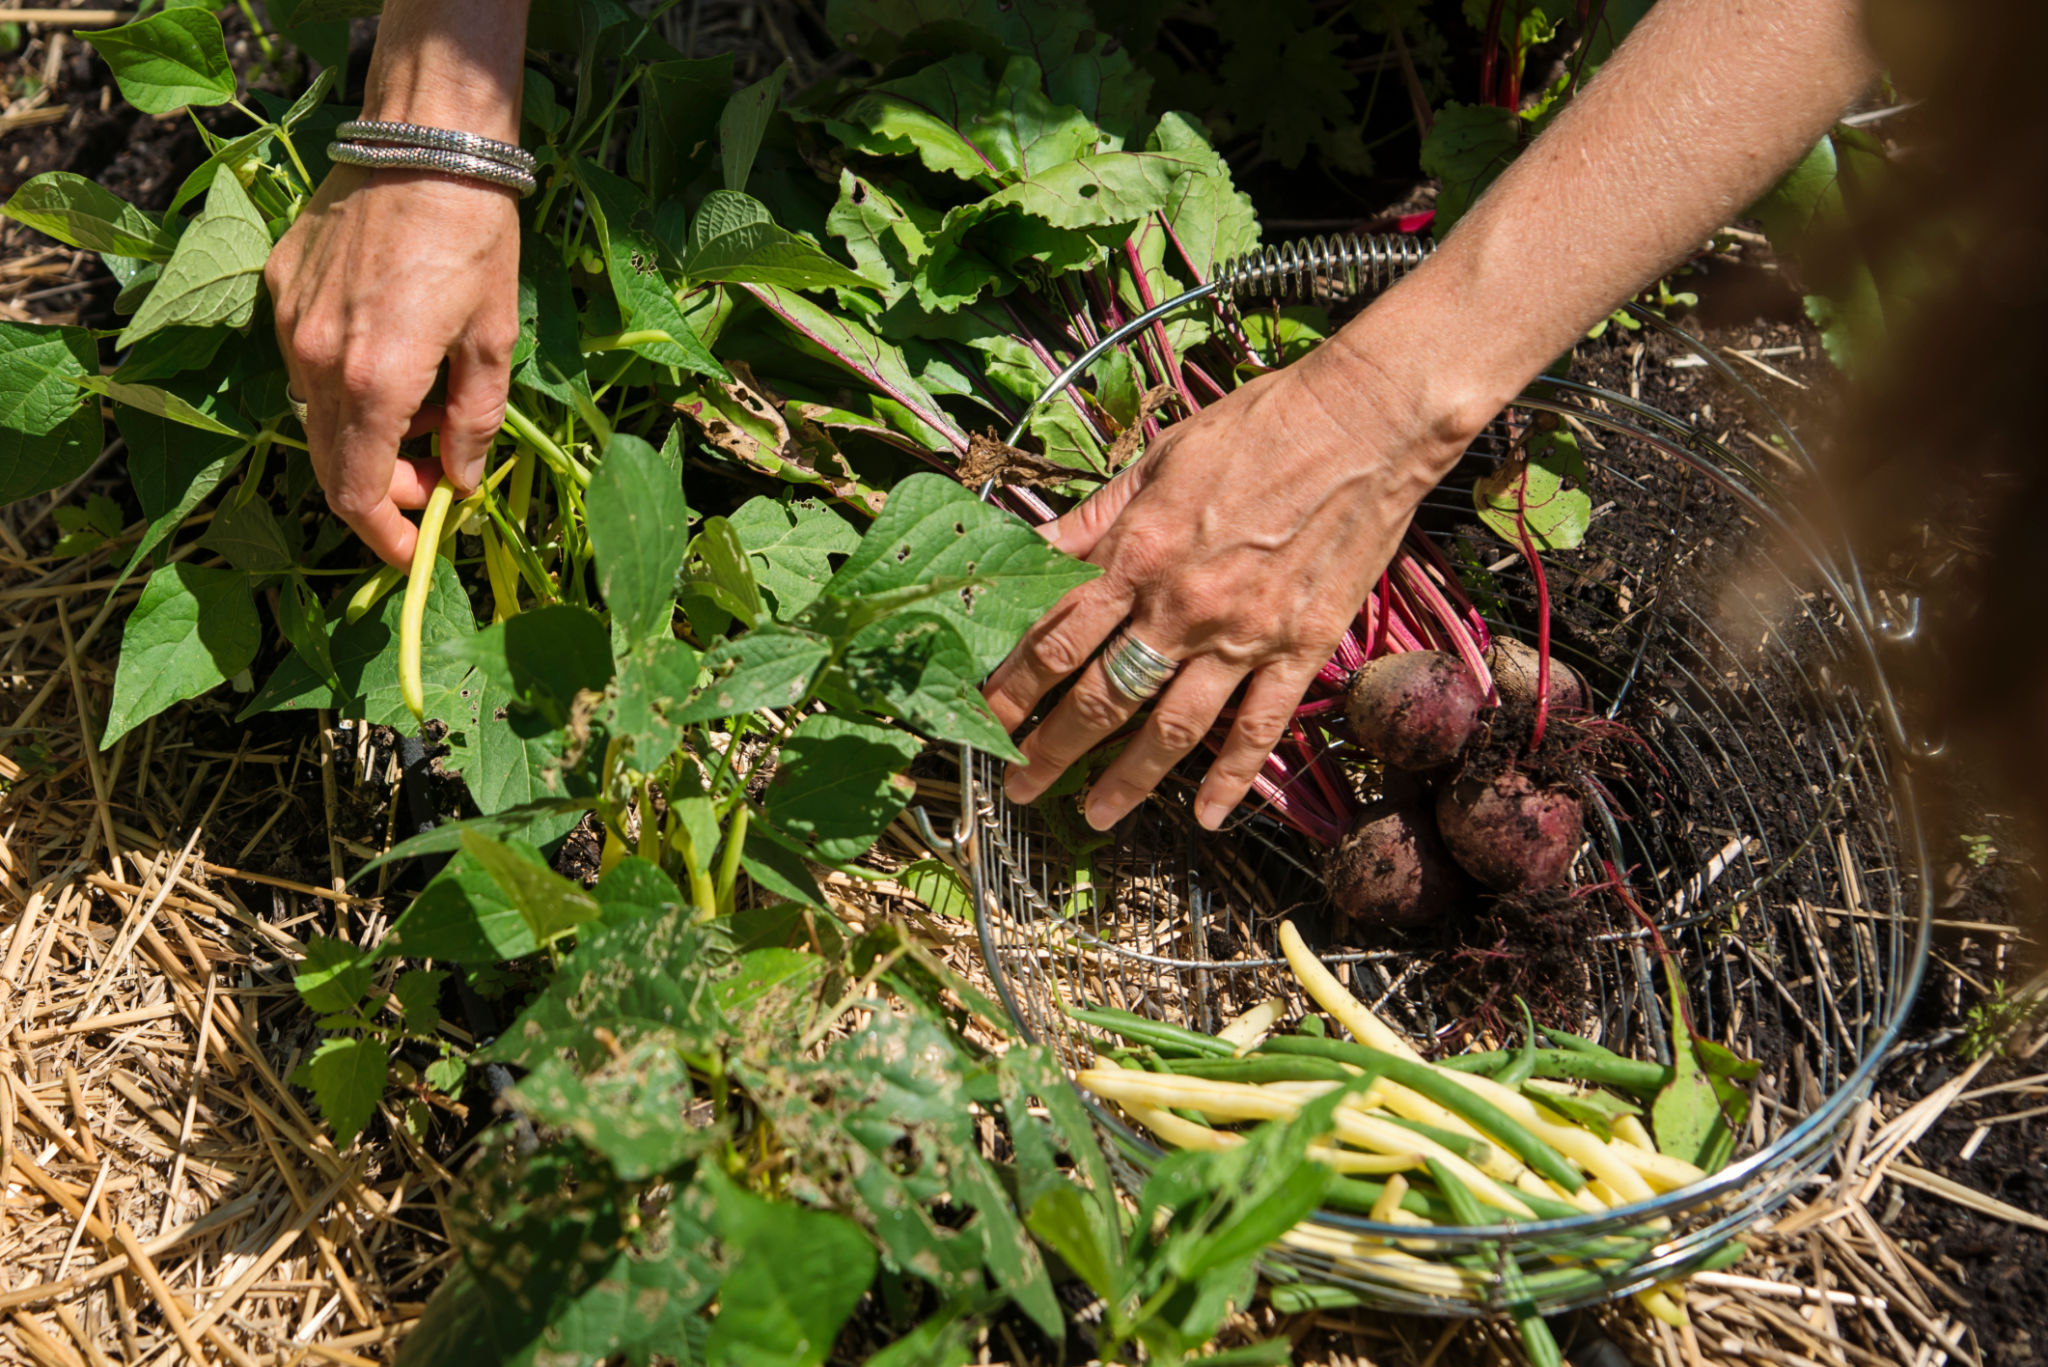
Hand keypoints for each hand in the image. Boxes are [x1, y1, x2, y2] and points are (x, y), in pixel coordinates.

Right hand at [265, 167, 520, 566]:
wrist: (423, 143)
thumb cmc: (474, 239)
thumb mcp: (493, 343)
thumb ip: (473, 424)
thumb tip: (460, 480)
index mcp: (373, 381)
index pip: (357, 493)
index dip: (386, 537)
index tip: (416, 553)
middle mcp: (315, 359)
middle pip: (332, 462)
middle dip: (385, 489)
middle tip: (436, 481)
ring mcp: (288, 322)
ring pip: (318, 414)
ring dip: (369, 433)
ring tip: (428, 407)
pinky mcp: (279, 287)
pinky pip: (305, 361)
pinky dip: (348, 383)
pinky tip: (396, 358)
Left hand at [982, 333, 1482, 832]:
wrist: (1366, 421)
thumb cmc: (1259, 424)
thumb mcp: (1160, 456)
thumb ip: (1096, 517)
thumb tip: (1030, 546)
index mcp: (1139, 550)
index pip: (1053, 633)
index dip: (1010, 684)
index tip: (980, 718)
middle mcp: (1181, 604)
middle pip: (1099, 695)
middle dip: (1049, 749)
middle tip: (1015, 787)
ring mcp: (1243, 632)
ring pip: (1171, 728)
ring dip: (1127, 780)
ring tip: (1093, 815)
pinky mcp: (1301, 647)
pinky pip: (1260, 726)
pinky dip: (1233, 777)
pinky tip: (1210, 817)